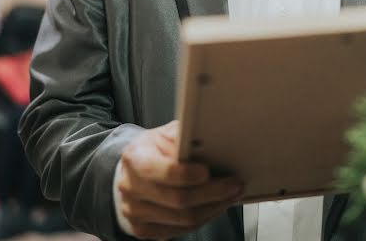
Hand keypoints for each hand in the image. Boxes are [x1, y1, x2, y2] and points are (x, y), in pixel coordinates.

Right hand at [116, 121, 242, 239]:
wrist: (133, 172)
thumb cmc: (153, 151)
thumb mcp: (165, 134)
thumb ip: (183, 136)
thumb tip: (210, 137)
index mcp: (135, 158)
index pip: (165, 171)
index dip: (189, 174)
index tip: (208, 171)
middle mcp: (131, 188)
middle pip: (179, 199)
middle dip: (213, 193)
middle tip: (234, 184)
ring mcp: (134, 212)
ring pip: (184, 219)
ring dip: (213, 208)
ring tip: (230, 195)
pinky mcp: (143, 230)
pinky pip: (181, 231)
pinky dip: (203, 218)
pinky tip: (214, 206)